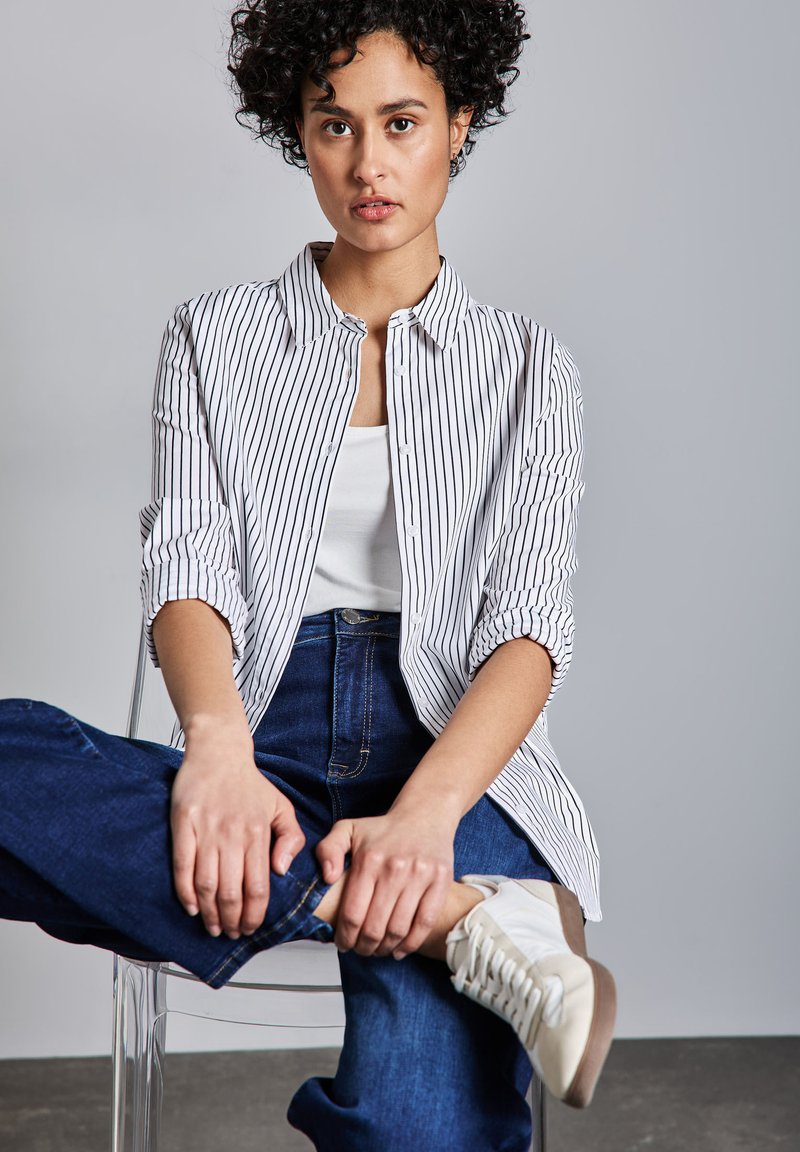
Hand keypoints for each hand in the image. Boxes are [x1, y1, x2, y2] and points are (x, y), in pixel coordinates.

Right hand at [170, 727, 304, 938]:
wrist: (219, 752)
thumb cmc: (250, 783)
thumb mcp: (282, 807)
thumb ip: (291, 839)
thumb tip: (281, 870)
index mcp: (258, 833)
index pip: (258, 886)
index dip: (254, 914)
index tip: (250, 928)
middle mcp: (233, 834)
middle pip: (231, 892)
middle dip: (230, 920)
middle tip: (229, 933)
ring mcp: (207, 830)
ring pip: (207, 884)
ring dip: (209, 912)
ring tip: (211, 926)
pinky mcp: (183, 824)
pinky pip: (182, 865)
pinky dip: (185, 891)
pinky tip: (191, 907)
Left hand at [315, 809, 454, 958]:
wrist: (425, 814)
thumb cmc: (384, 828)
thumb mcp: (348, 829)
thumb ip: (328, 850)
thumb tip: (327, 878)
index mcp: (369, 859)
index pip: (352, 913)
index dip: (345, 937)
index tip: (342, 943)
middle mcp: (395, 868)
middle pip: (375, 927)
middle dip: (364, 947)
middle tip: (360, 950)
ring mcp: (420, 875)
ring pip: (399, 929)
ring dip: (385, 948)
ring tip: (378, 949)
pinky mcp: (441, 880)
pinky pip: (425, 923)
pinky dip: (411, 943)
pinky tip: (399, 948)